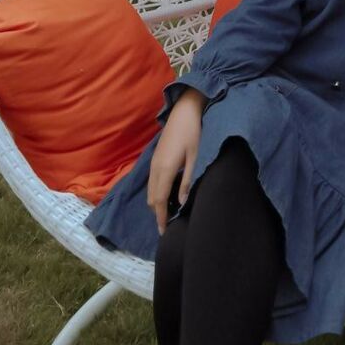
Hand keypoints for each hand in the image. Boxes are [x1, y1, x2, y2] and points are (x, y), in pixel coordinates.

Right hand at [147, 87, 206, 234]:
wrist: (183, 112)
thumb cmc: (193, 133)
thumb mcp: (194, 158)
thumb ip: (187, 181)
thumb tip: (181, 203)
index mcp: (165, 169)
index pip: (159, 200)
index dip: (161, 218)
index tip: (163, 232)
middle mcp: (155, 168)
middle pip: (151, 198)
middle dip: (158, 213)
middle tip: (167, 226)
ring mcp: (153, 162)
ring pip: (150, 190)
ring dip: (156, 203)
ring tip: (167, 213)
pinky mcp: (155, 158)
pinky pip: (151, 181)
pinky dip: (156, 192)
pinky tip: (166, 194)